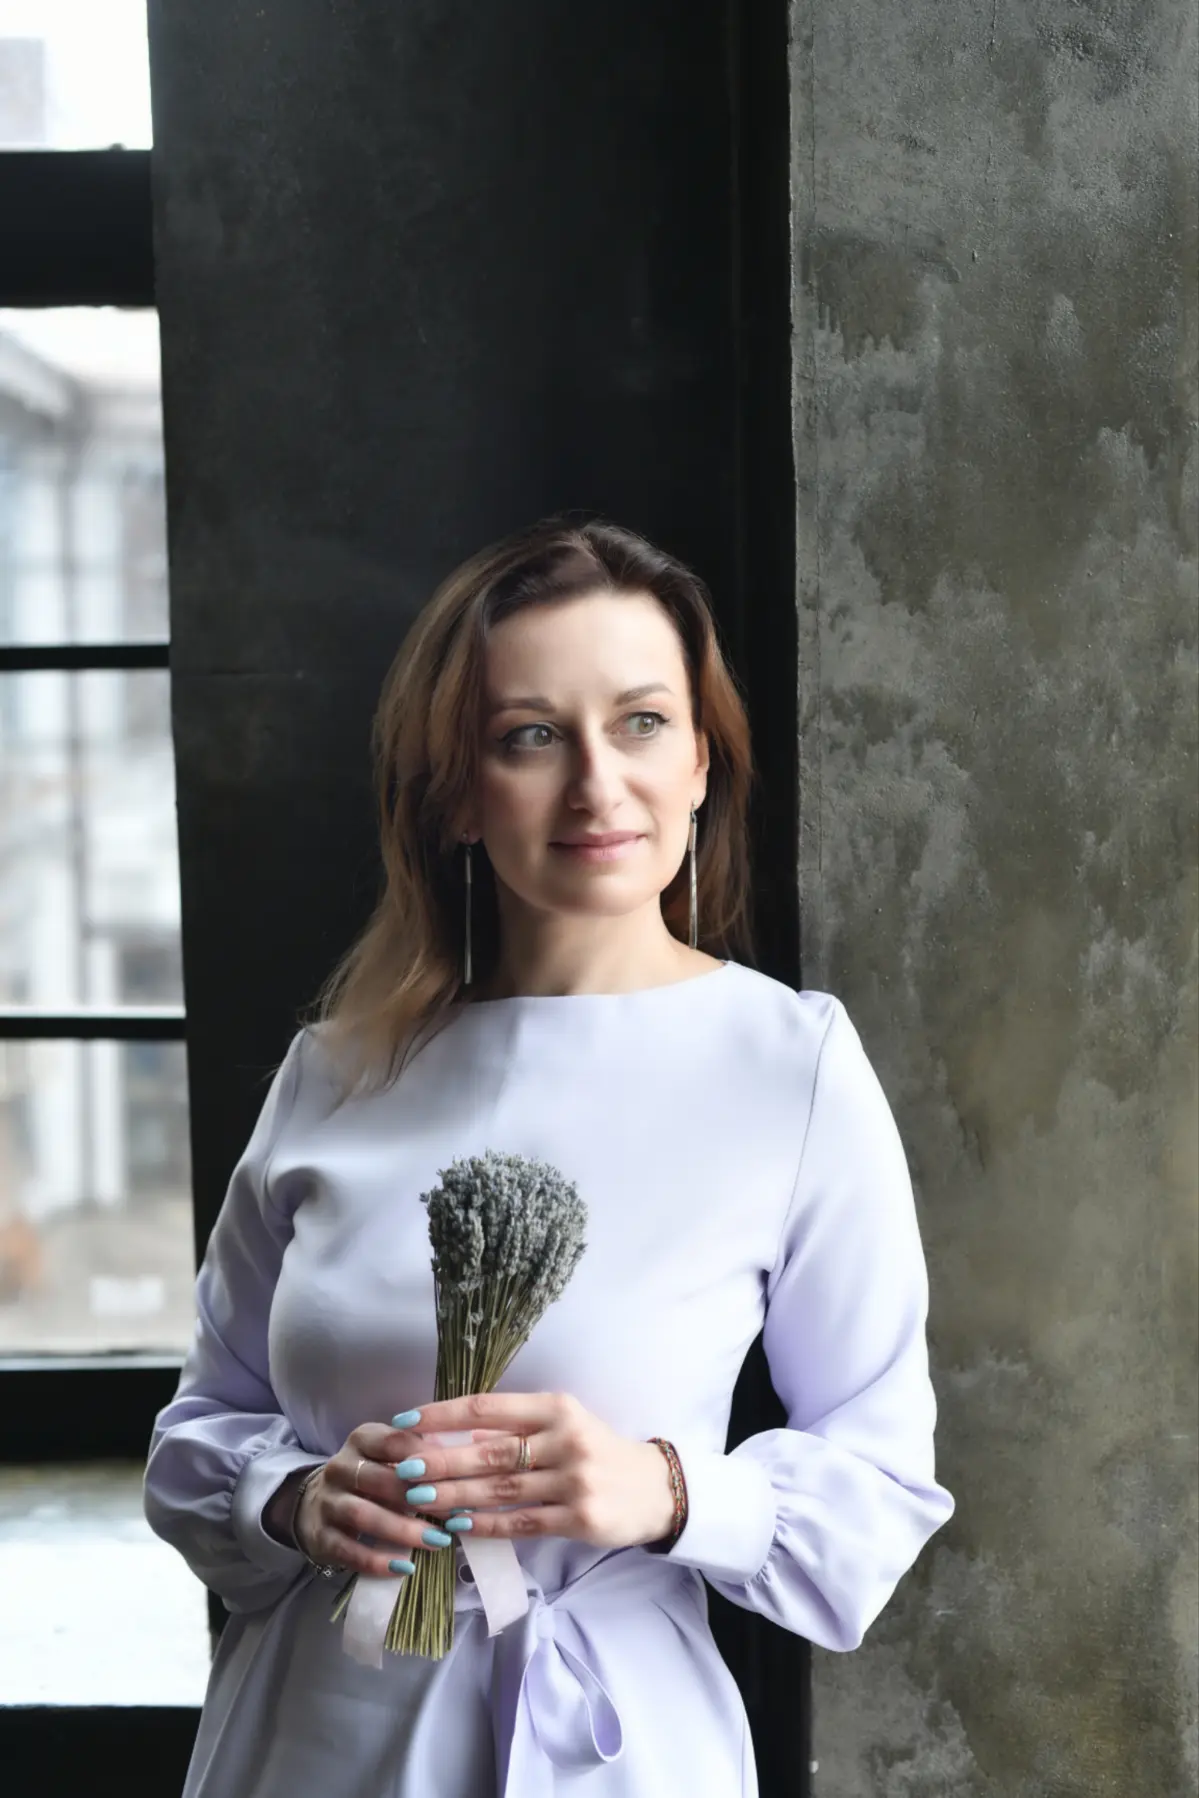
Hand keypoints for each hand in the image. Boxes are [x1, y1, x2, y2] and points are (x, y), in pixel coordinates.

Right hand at [290, 1422, 470, 1578]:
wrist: (317, 1504)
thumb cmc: (371, 1479)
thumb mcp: (389, 1458)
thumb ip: (419, 1457)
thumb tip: (465, 1464)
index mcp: (362, 1439)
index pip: (394, 1441)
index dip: (425, 1458)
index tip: (458, 1474)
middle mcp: (340, 1467)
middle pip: (378, 1479)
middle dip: (418, 1497)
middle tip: (453, 1514)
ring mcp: (326, 1502)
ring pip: (363, 1514)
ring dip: (402, 1530)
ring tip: (437, 1542)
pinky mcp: (320, 1537)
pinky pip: (348, 1550)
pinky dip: (377, 1561)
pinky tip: (405, 1567)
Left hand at [389, 1390, 677, 1549]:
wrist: (654, 1488)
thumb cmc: (599, 1451)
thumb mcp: (564, 1424)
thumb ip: (518, 1427)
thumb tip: (463, 1432)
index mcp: (557, 1408)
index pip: (488, 1406)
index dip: (443, 1414)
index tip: (405, 1421)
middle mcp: (566, 1439)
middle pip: (490, 1450)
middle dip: (441, 1460)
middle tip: (403, 1469)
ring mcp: (574, 1480)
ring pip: (501, 1489)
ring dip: (455, 1495)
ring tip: (419, 1500)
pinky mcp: (580, 1518)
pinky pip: (522, 1521)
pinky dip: (487, 1523)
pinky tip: (458, 1525)